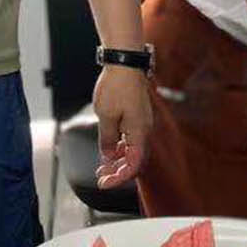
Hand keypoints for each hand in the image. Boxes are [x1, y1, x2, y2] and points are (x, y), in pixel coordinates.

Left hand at [93, 64, 151, 187]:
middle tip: (101, 178)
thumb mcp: (106, 116)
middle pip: (134, 160)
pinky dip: (121, 146)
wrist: (124, 63)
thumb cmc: (116, 87)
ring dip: (118, 159)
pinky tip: (110, 149)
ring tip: (103, 167)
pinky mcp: (138, 115)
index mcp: (139, 133)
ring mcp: (142, 122)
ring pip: (132, 149)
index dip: (118, 178)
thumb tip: (107, 157)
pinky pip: (131, 138)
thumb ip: (107, 139)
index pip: (132, 165)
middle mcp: (144, 130)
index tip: (104, 184)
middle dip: (118, 171)